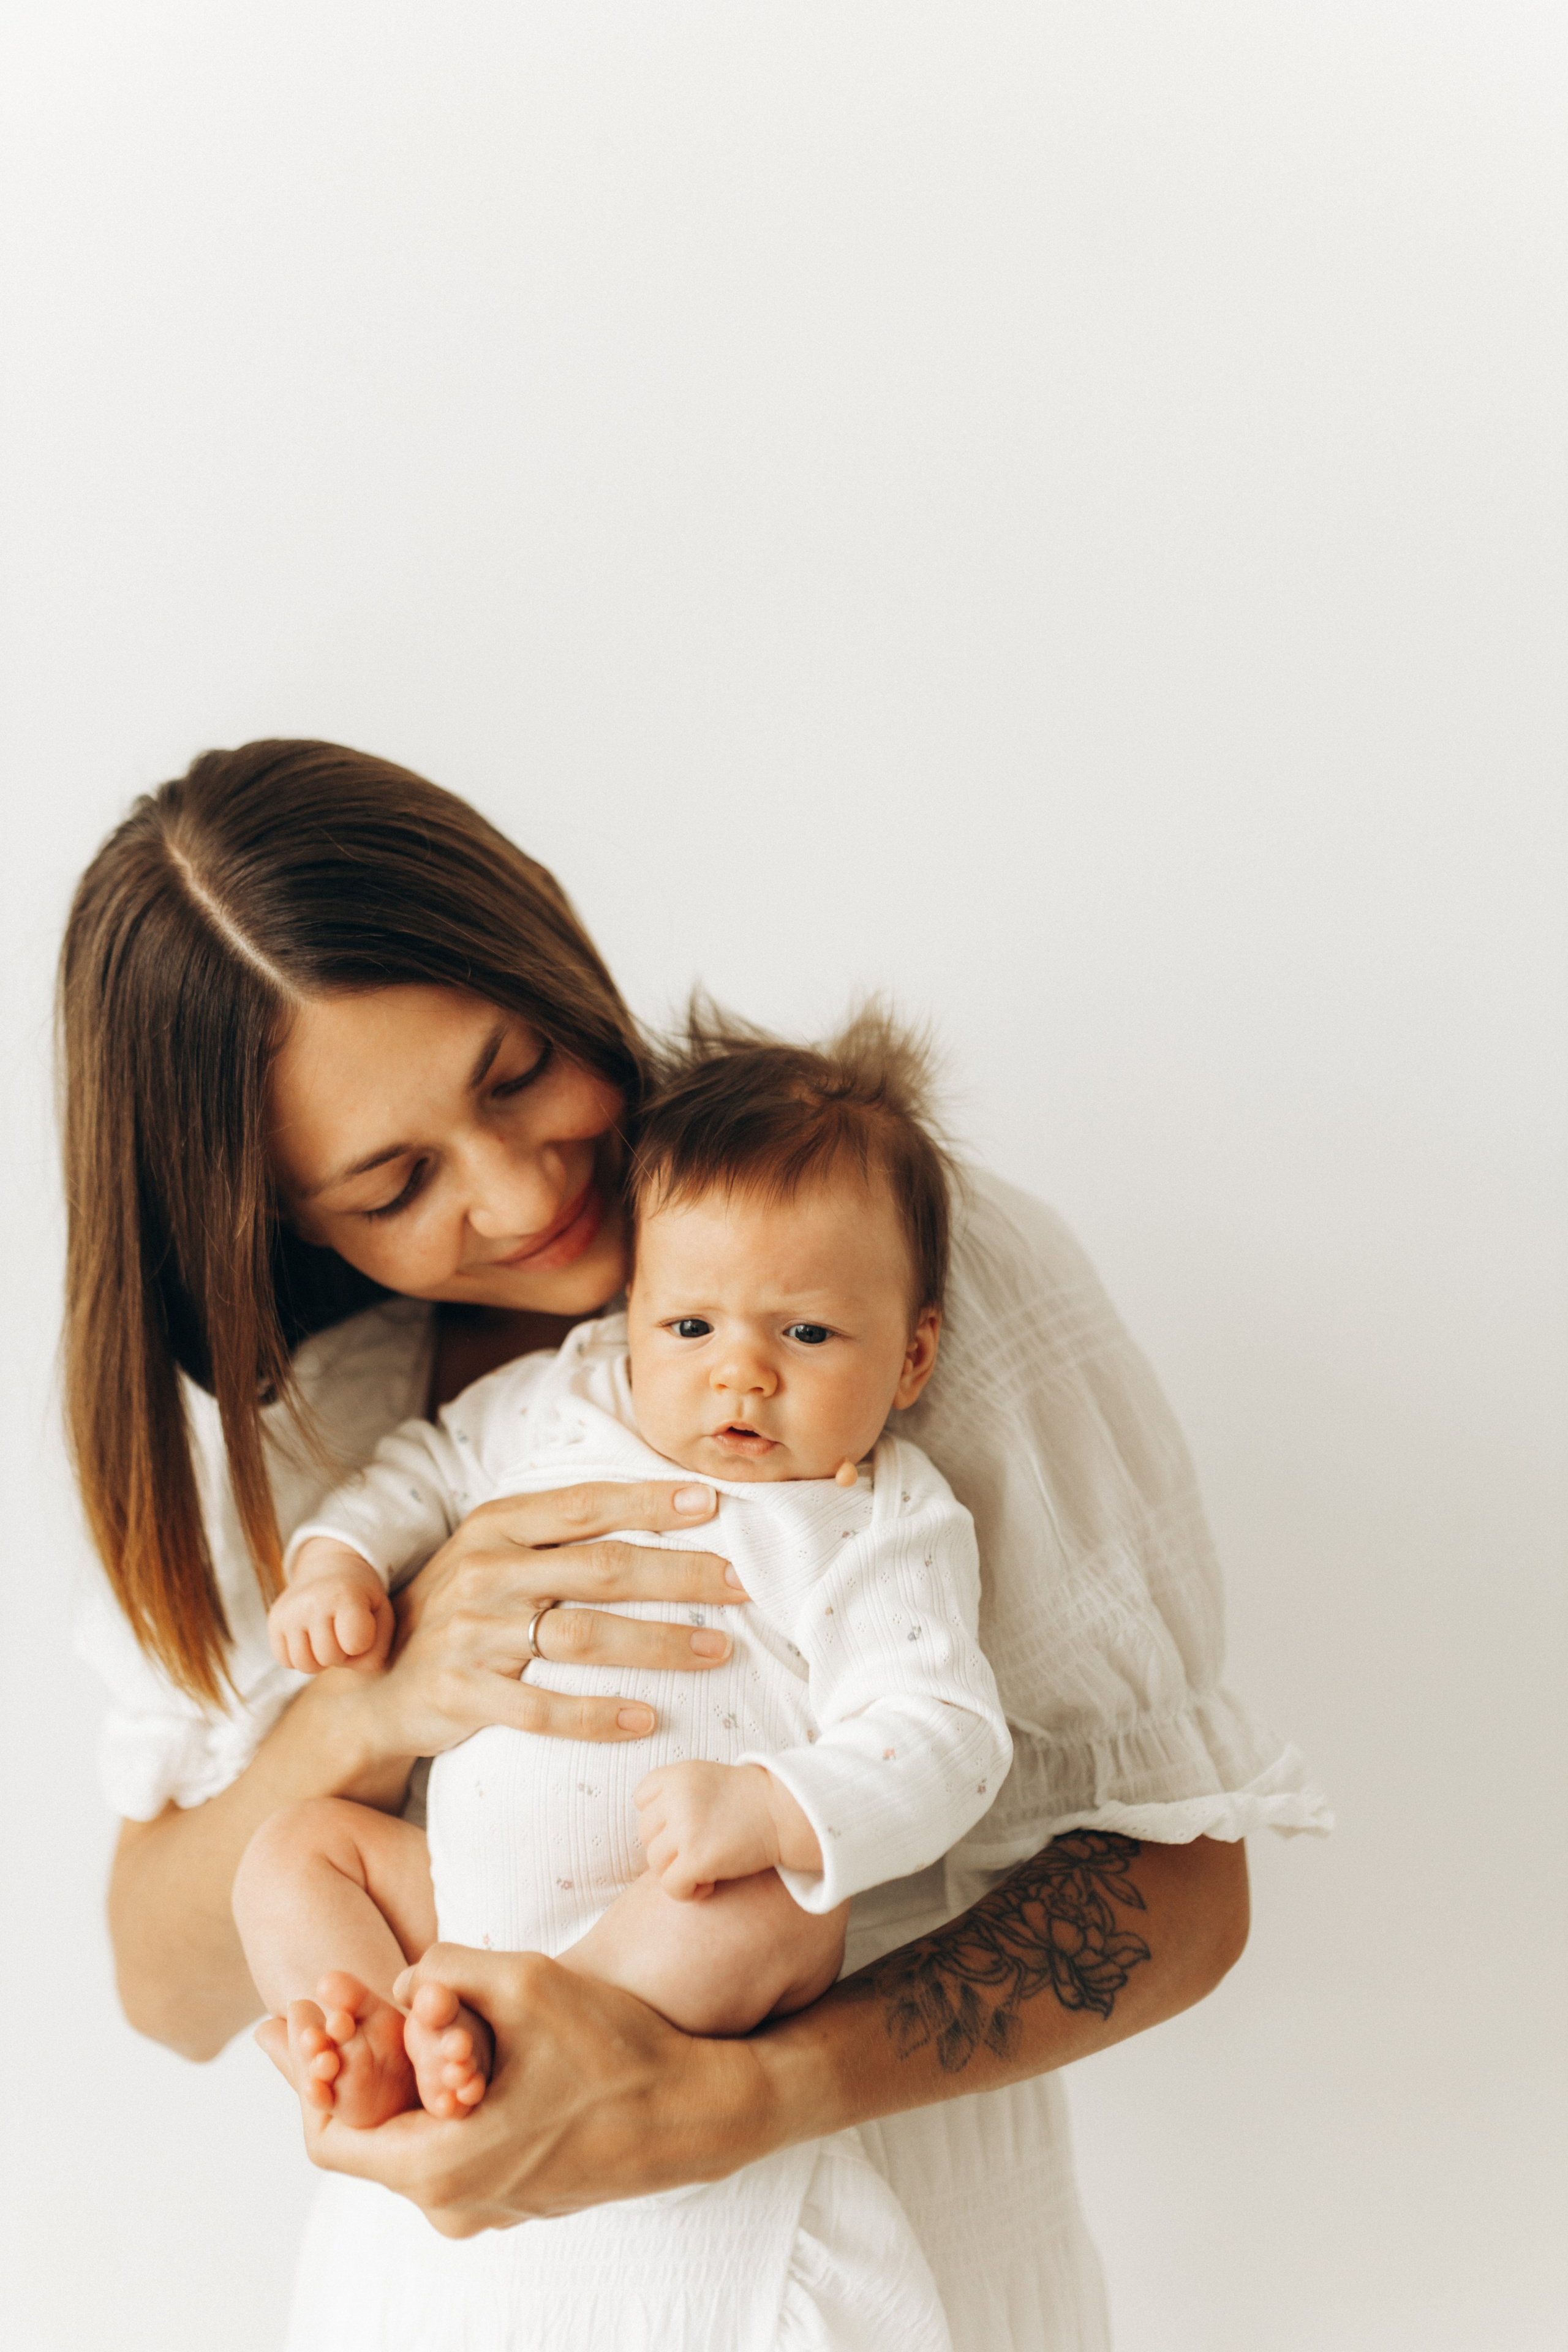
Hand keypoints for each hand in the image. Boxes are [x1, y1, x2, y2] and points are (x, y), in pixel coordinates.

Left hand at [256, 1945, 776, 2233]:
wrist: (696, 2111)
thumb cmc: (614, 2049)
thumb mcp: (524, 1983)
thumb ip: (442, 1969)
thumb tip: (396, 1981)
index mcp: (440, 2168)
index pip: (327, 2139)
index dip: (300, 2077)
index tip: (286, 2025)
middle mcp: (454, 2206)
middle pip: (365, 2139)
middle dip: (344, 2072)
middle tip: (317, 2016)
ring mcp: (487, 2209)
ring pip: (411, 2143)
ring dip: (394, 2086)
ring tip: (378, 2022)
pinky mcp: (516, 2198)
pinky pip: (450, 2151)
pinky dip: (434, 2104)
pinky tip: (443, 2051)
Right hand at [268, 1541, 394, 1673]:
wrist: (330, 1569)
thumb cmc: (362, 1599)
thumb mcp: (382, 1616)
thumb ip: (376, 1650)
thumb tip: (348, 1665)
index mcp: (344, 1595)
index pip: (355, 1644)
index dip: (363, 1642)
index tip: (362, 1625)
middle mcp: (312, 1601)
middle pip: (329, 1657)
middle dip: (341, 1652)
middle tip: (343, 1631)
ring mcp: (289, 1612)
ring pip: (304, 1665)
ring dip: (320, 1659)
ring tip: (327, 1636)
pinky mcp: (274, 1621)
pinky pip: (286, 1661)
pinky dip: (300, 1656)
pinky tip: (310, 1638)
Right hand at [359, 1481, 747, 1765]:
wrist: (373, 1684)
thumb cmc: (460, 1611)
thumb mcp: (494, 1554)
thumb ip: (558, 1535)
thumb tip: (658, 1512)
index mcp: (495, 1526)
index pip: (587, 1505)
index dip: (651, 1502)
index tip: (714, 1503)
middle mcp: (485, 1572)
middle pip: (602, 1569)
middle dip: (681, 1576)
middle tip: (742, 1584)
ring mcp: (472, 1635)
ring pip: (583, 1637)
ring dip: (659, 1644)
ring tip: (718, 1650)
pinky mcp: (462, 1695)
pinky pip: (542, 1710)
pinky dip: (597, 1716)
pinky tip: (646, 1720)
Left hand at [634, 1762, 821, 1899]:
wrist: (787, 1812)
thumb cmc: (748, 1800)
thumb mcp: (705, 1779)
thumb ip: (674, 1794)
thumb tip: (647, 1832)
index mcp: (676, 1774)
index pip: (641, 1799)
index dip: (662, 1819)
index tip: (687, 1824)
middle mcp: (676, 1797)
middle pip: (647, 1834)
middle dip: (670, 1848)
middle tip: (701, 1849)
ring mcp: (685, 1827)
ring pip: (655, 1863)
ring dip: (678, 1871)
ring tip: (707, 1866)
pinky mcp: (696, 1857)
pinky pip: (671, 1886)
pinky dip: (688, 1892)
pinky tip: (711, 1883)